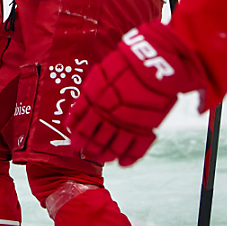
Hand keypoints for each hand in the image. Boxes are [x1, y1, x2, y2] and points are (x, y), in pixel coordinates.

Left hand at [63, 22, 204, 166]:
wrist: (153, 62)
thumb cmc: (125, 64)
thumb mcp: (100, 75)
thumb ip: (88, 96)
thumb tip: (77, 114)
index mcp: (94, 99)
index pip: (80, 123)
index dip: (76, 134)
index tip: (73, 140)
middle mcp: (108, 114)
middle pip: (94, 138)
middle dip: (88, 147)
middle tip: (85, 151)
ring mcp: (127, 123)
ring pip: (113, 147)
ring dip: (105, 154)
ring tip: (102, 157)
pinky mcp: (146, 127)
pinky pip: (135, 149)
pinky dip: (128, 159)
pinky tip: (122, 163)